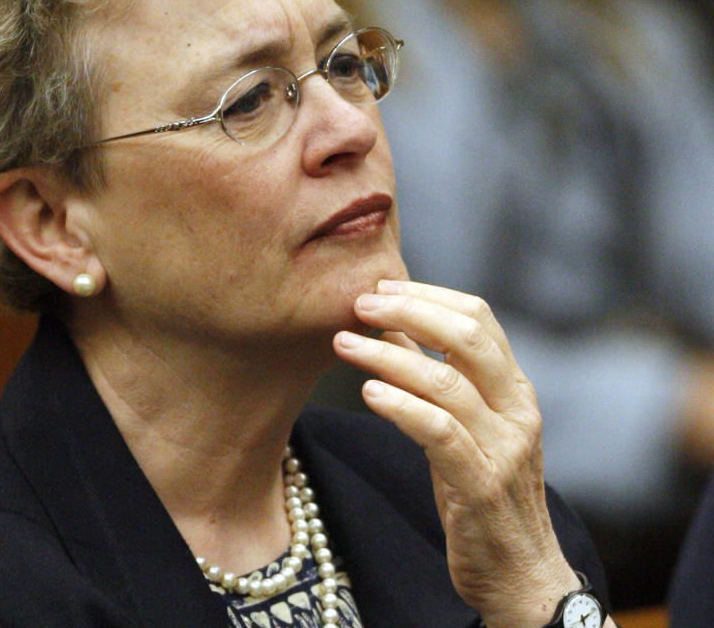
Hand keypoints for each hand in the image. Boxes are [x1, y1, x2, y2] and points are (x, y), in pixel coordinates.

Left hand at [333, 280, 578, 627]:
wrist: (520, 576)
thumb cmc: (481, 492)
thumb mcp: (462, 425)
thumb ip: (435, 375)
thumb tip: (391, 323)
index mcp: (514, 388)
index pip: (479, 317)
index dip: (427, 294)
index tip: (380, 287)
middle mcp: (517, 410)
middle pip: (468, 337)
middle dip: (409, 310)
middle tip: (359, 304)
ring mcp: (504, 448)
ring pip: (446, 382)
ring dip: (387, 355)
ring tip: (343, 343)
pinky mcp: (482, 486)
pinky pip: (439, 432)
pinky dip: (400, 406)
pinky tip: (368, 392)